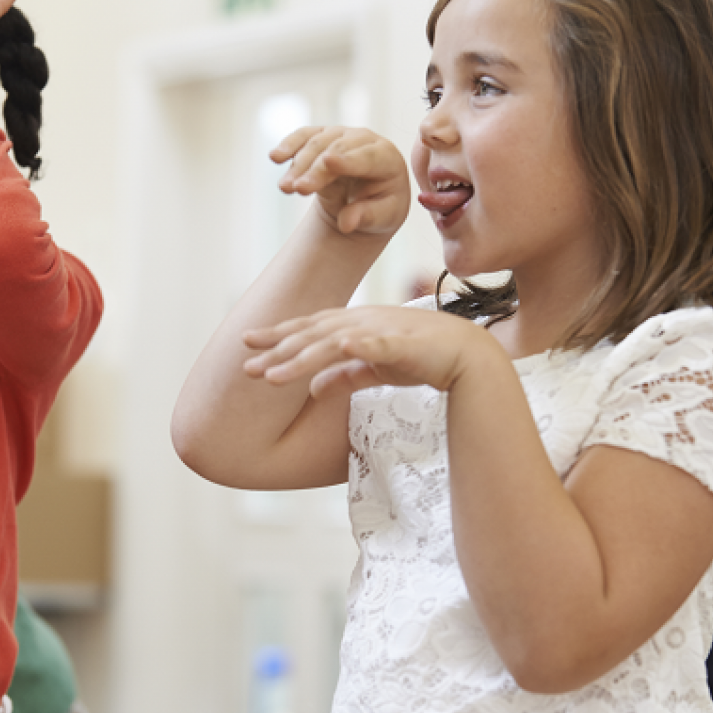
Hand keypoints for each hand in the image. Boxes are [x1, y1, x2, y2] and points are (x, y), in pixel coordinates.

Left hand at [242, 306, 491, 396]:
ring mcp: (380, 329)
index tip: (247, 343)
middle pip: (311, 335)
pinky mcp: (402, 342)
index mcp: (353, 325)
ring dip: (300, 359)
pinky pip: (375, 344)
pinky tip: (339, 347)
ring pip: (331, 343)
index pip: (308, 329)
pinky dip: (356, 345)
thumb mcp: (375, 369)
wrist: (466, 353)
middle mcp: (361, 321)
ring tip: (272, 376)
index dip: (278, 335)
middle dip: (277, 349)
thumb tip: (315, 390)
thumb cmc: (422, 358)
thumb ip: (345, 376)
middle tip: (246, 366)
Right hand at [271, 126, 410, 236]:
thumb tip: (346, 223)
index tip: (328, 161)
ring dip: (298, 164)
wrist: (366, 198)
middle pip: (337, 150)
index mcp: (387, 158)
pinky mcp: (322, 137)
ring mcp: (342, 135)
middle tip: (296, 189)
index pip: (367, 157)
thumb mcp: (381, 218)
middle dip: (315, 169)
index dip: (347, 160)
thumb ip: (366, 217)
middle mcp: (365, 140)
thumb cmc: (380, 207)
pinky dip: (289, 145)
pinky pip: (304, 136)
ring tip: (285, 188)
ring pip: (317, 142)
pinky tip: (275, 157)